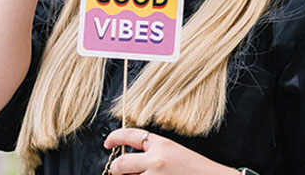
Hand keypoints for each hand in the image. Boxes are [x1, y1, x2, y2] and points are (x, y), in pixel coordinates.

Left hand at [103, 129, 237, 174]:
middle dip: (115, 169)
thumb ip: (153, 151)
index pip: (130, 135)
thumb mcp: (175, 151)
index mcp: (161, 145)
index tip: (107, 143)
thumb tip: (131, 157)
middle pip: (121, 164)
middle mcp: (156, 161)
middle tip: (116, 170)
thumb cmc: (196, 169)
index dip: (114, 138)